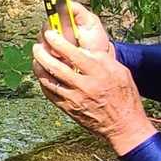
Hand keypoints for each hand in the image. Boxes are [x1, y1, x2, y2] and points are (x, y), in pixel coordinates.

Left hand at [35, 2, 155, 154]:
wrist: (124, 125)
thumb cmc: (124, 95)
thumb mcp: (120, 71)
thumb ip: (101, 58)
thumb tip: (83, 48)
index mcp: (99, 73)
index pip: (73, 54)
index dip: (58, 42)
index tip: (49, 34)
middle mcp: (85, 86)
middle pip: (55, 67)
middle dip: (42, 54)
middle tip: (37, 46)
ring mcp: (74, 99)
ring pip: (48, 80)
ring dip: (39, 67)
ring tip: (36, 59)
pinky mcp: (69, 109)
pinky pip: (50, 93)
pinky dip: (43, 82)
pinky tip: (42, 75)